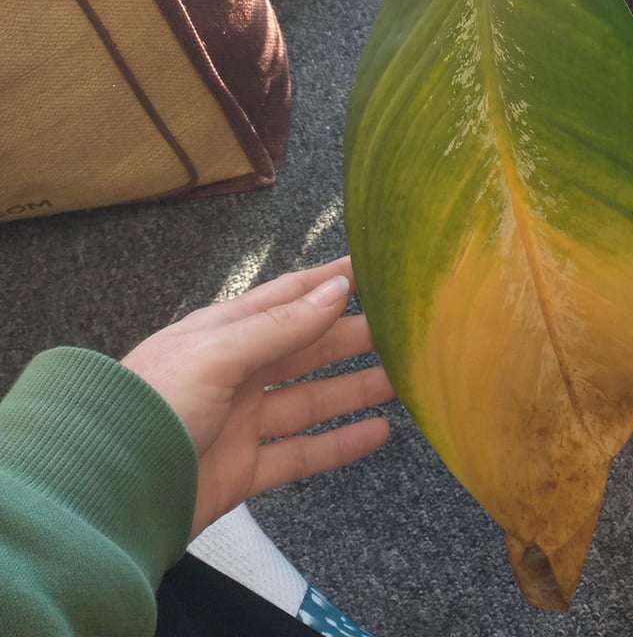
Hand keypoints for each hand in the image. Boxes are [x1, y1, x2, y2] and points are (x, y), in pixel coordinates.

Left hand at [121, 258, 392, 535]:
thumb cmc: (151, 404)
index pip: (286, 297)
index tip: (372, 267)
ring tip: (403, 378)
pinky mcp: (242, 470)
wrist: (106, 489)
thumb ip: (280, 326)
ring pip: (310, 399)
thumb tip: (338, 289)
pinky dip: (340, 444)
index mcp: (222, 332)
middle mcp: (235, 372)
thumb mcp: (216, 353)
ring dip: (354, 388)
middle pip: (305, 348)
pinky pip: (301, 453)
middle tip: (404, 328)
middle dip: (351, 336)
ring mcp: (240, 422)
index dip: (327, 281)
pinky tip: (377, 433)